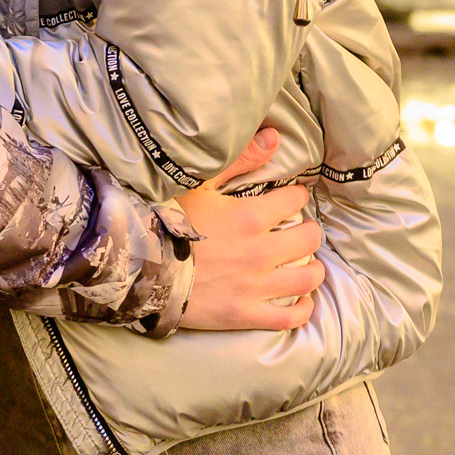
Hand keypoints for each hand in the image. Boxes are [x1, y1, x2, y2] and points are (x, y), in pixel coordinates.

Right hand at [176, 128, 324, 333]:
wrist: (141, 268)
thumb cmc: (166, 221)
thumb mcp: (198, 183)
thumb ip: (239, 159)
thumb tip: (274, 137)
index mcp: (251, 216)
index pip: (295, 201)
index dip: (296, 195)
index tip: (292, 197)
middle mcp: (261, 251)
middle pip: (309, 239)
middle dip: (308, 231)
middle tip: (300, 230)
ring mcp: (256, 286)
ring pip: (307, 279)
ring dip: (312, 269)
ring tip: (307, 263)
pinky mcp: (246, 315)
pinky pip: (289, 317)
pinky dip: (303, 309)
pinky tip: (303, 301)